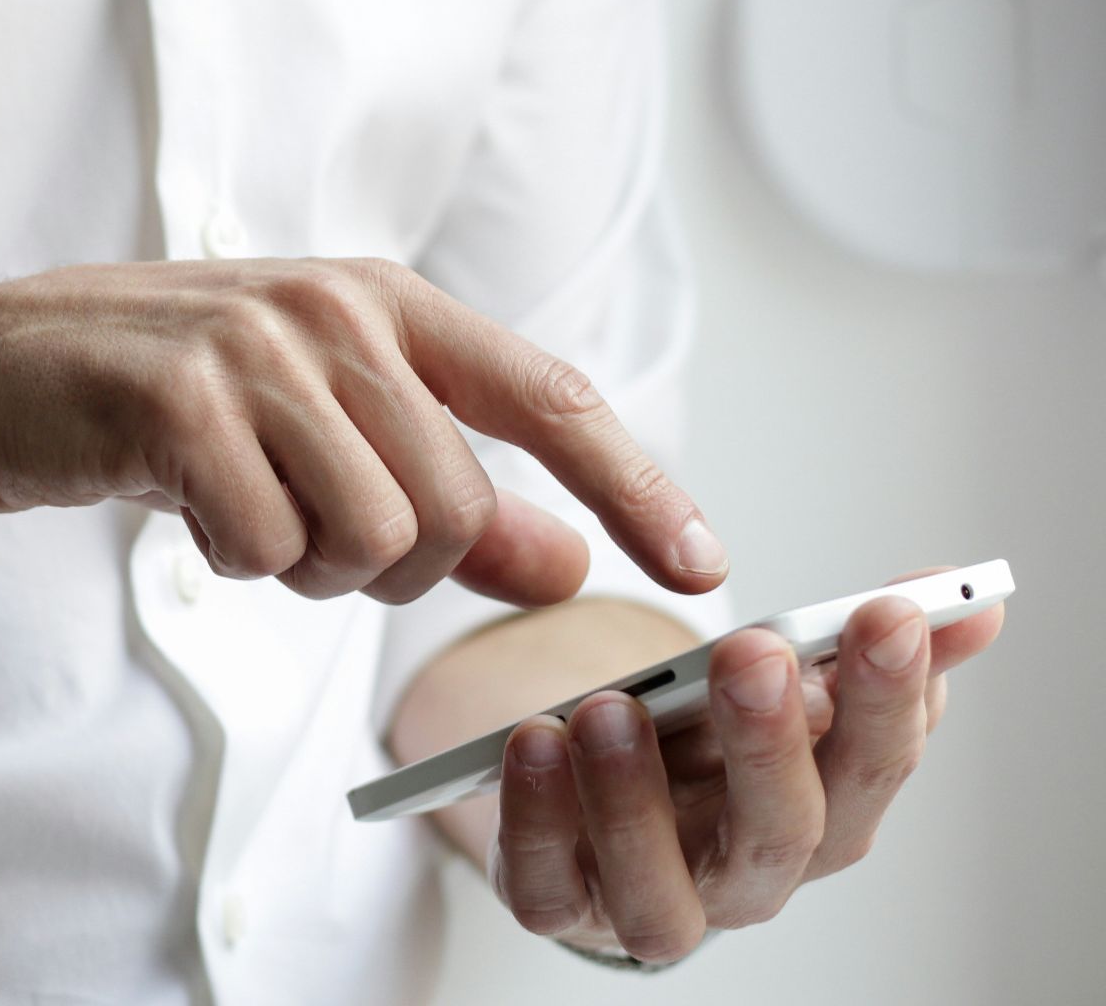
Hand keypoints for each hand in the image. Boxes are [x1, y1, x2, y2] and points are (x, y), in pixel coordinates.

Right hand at [0, 258, 727, 605]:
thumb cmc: (159, 402)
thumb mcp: (318, 433)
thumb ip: (449, 496)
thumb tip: (567, 565)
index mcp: (386, 302)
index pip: (550, 398)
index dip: (636, 486)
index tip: (701, 566)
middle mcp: (336, 310)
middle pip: (455, 509)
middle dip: (392, 566)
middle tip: (304, 533)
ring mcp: (258, 349)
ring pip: (372, 539)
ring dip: (307, 567)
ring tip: (242, 511)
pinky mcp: (181, 401)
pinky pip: (268, 548)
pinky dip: (234, 562)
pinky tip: (185, 507)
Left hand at [486, 570, 1004, 961]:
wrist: (599, 800)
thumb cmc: (704, 747)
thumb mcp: (780, 687)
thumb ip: (861, 646)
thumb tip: (972, 599)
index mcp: (822, 815)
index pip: (873, 767)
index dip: (888, 696)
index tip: (886, 612)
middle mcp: (747, 876)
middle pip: (779, 834)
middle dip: (770, 743)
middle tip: (753, 653)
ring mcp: (651, 901)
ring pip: (659, 889)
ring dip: (634, 797)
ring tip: (609, 708)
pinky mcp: (559, 905)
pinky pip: (544, 887)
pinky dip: (536, 820)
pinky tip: (533, 742)